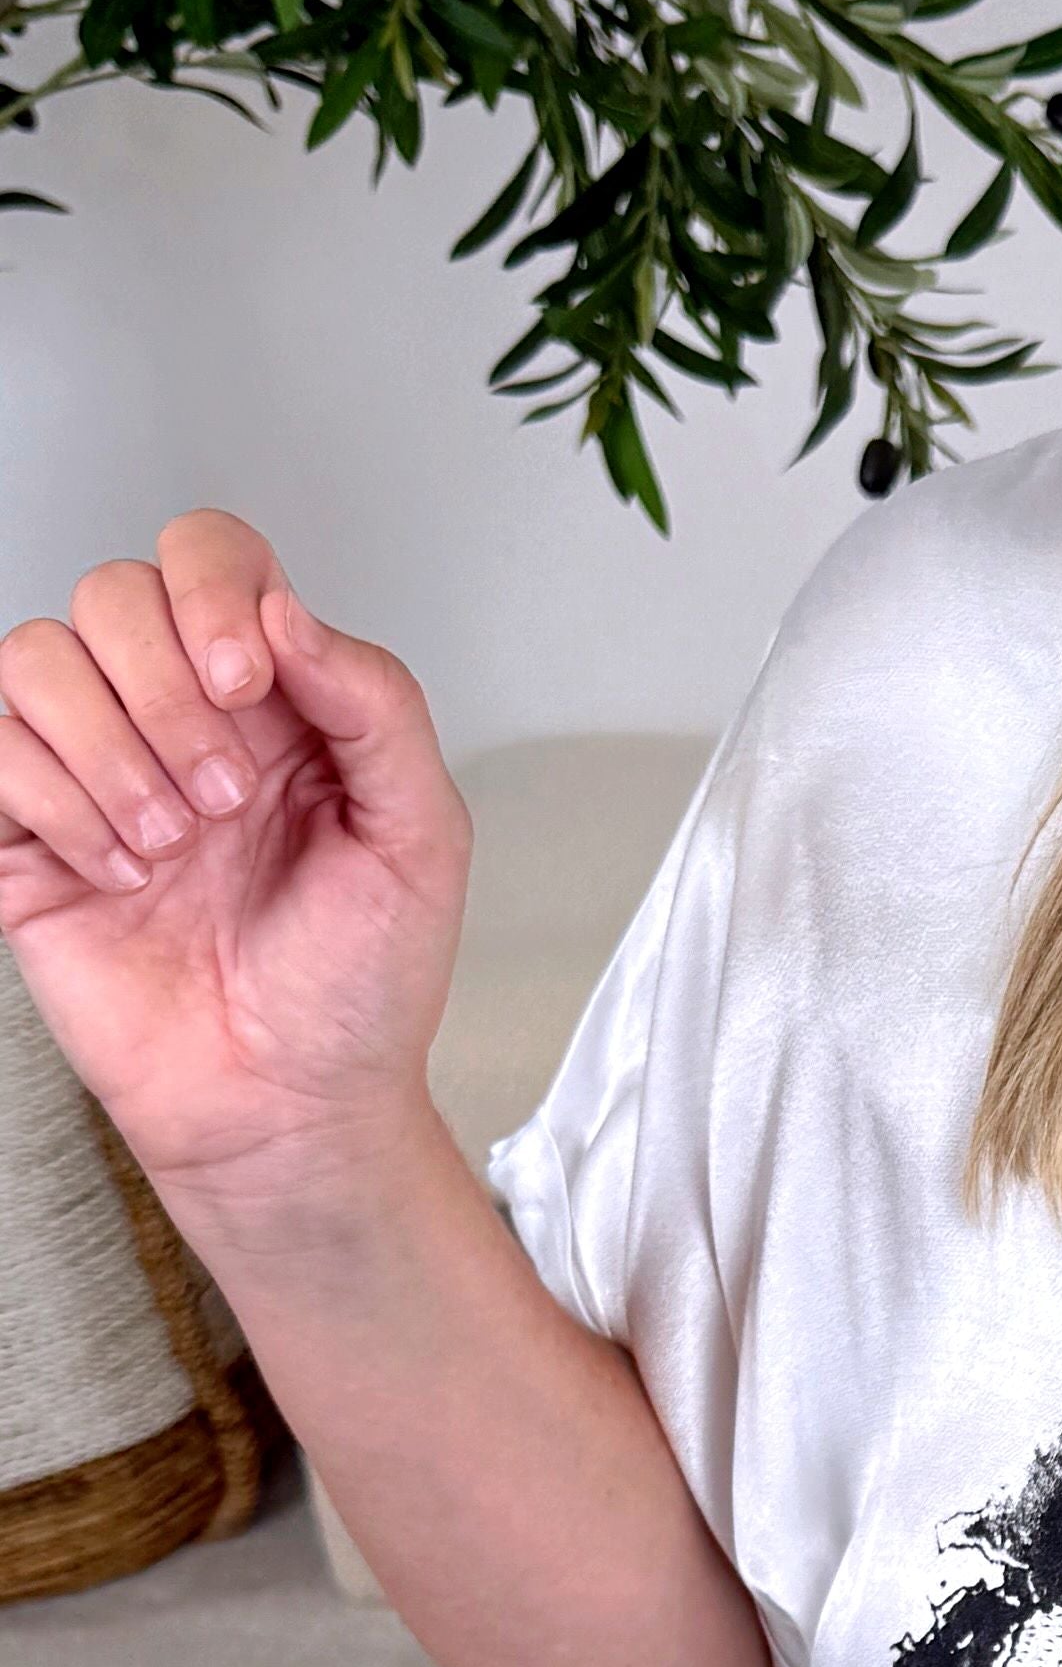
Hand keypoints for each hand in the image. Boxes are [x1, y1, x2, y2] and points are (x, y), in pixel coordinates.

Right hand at [0, 514, 469, 1217]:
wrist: (290, 1108)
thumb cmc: (357, 987)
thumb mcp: (418, 837)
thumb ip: (373, 703)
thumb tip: (283, 610)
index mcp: (273, 698)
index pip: (210, 557)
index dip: (211, 588)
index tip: (248, 683)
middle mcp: (174, 716)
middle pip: (113, 592)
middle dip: (165, 690)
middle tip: (223, 800)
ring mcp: (93, 772)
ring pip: (38, 658)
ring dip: (109, 750)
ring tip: (171, 848)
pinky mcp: (25, 839)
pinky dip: (56, 805)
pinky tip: (118, 875)